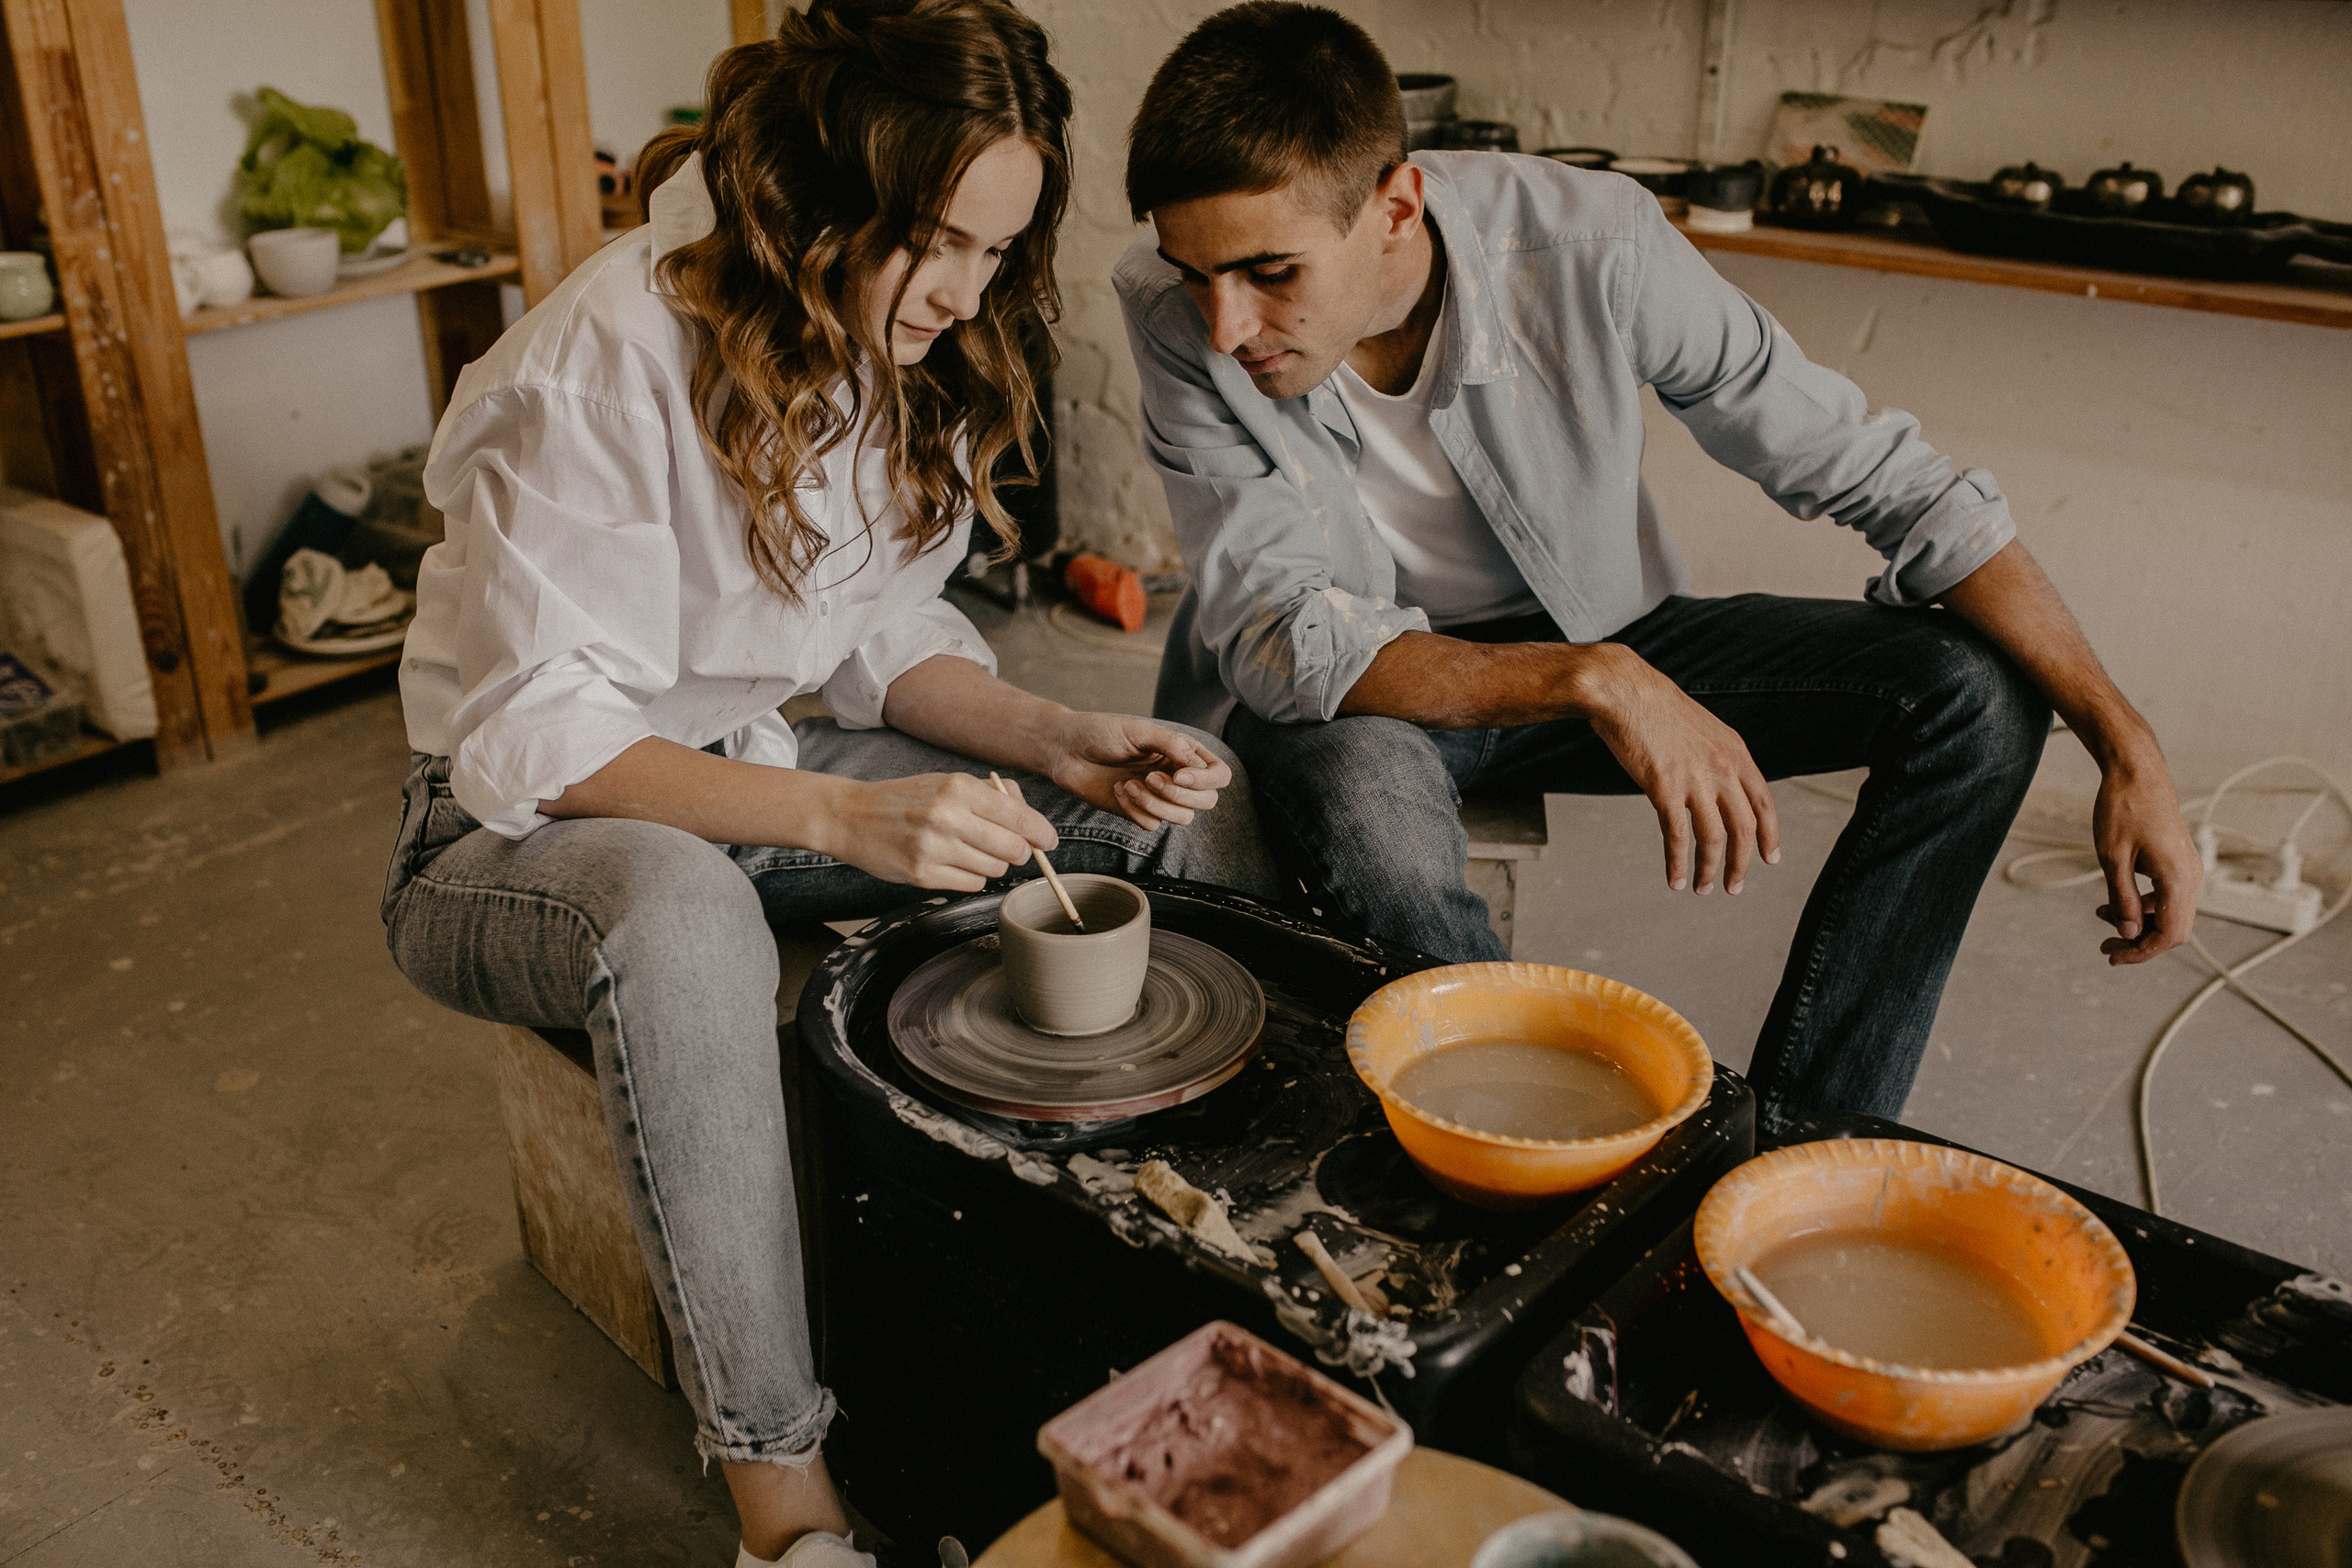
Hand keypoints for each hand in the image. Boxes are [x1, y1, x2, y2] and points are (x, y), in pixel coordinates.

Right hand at [819, 772, 1053, 891]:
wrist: (851, 816)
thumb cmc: (907, 798)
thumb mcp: (947, 782)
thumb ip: (992, 795)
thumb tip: (1032, 820)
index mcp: (958, 788)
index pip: (1019, 816)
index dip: (1041, 833)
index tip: (1049, 841)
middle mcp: (947, 816)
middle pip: (1013, 849)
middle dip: (1020, 852)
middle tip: (1012, 850)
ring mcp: (933, 848)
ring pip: (994, 869)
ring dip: (992, 864)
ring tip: (971, 851)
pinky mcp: (922, 875)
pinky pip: (972, 884)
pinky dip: (972, 877)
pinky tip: (954, 863)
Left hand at [1044, 713, 1230, 832]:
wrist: (1067, 749)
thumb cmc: (1101, 732)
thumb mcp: (1138, 730)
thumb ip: (1171, 745)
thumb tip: (1195, 765)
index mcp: (1183, 753)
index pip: (1219, 775)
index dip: (1206, 780)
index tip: (1180, 775)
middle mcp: (1177, 776)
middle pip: (1206, 801)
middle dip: (1181, 795)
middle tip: (1150, 778)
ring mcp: (1159, 797)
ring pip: (1182, 818)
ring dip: (1156, 804)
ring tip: (1130, 785)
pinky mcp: (1139, 812)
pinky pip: (1152, 824)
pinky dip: (1135, 810)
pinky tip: (1118, 790)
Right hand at [1578, 645, 1779, 894]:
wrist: (1624, 691)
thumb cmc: (1655, 709)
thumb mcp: (1702, 730)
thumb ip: (1717, 759)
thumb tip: (1718, 788)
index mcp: (1736, 752)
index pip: (1765, 803)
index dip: (1770, 835)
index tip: (1770, 858)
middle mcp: (1723, 768)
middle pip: (1744, 828)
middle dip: (1741, 864)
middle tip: (1734, 887)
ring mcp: (1695, 779)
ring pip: (1713, 838)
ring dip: (1709, 870)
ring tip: (1702, 889)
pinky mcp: (1665, 788)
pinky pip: (1677, 837)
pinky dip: (1678, 864)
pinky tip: (1675, 880)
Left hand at [2089, 755, 2199, 963]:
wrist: (2137, 772)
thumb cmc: (2122, 809)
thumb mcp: (2112, 858)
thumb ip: (2122, 899)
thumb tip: (2129, 933)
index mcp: (2178, 878)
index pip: (2170, 935)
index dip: (2142, 952)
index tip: (2112, 956)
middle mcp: (2191, 876)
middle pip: (2173, 929)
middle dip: (2139, 942)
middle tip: (2105, 946)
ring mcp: (2188, 868)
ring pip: (2170, 914)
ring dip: (2139, 923)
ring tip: (2102, 918)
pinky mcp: (2178, 861)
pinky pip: (2167, 896)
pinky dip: (2143, 905)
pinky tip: (2113, 901)